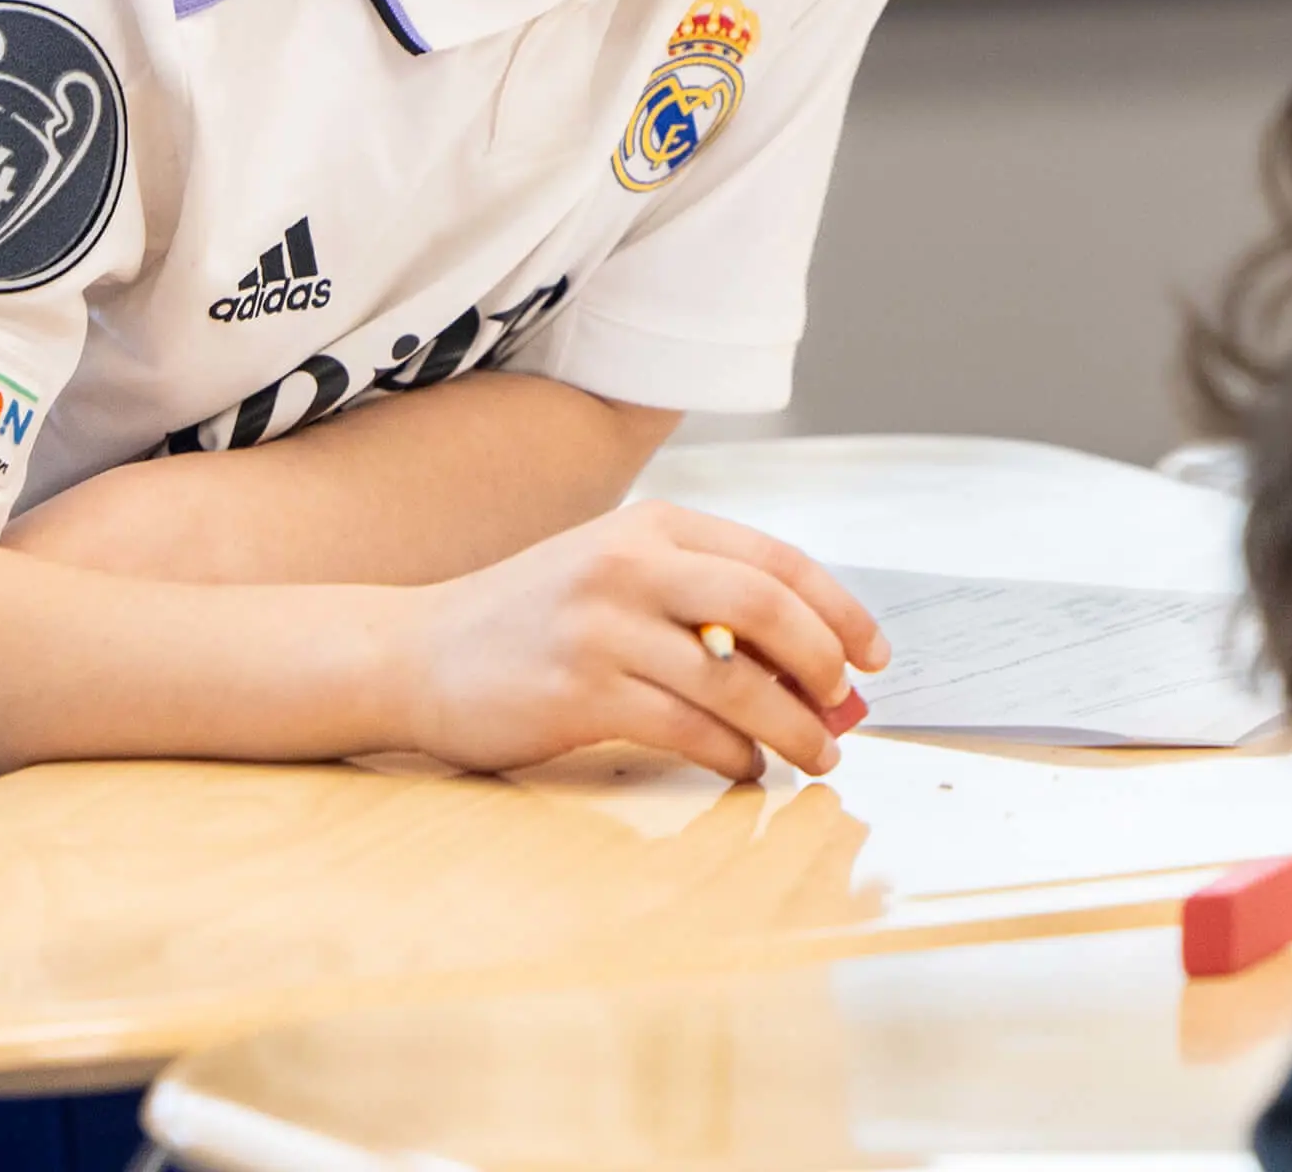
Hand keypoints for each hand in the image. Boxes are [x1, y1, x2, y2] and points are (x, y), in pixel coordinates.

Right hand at [395, 501, 889, 783]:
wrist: (417, 650)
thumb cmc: (531, 620)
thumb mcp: (614, 576)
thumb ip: (698, 599)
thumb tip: (809, 662)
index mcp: (650, 525)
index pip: (773, 558)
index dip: (838, 608)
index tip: (874, 654)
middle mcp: (628, 563)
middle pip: (766, 607)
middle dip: (823, 663)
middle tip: (846, 706)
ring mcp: (601, 626)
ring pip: (734, 680)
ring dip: (791, 726)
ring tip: (815, 753)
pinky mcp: (580, 691)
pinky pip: (687, 729)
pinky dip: (732, 755)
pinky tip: (743, 767)